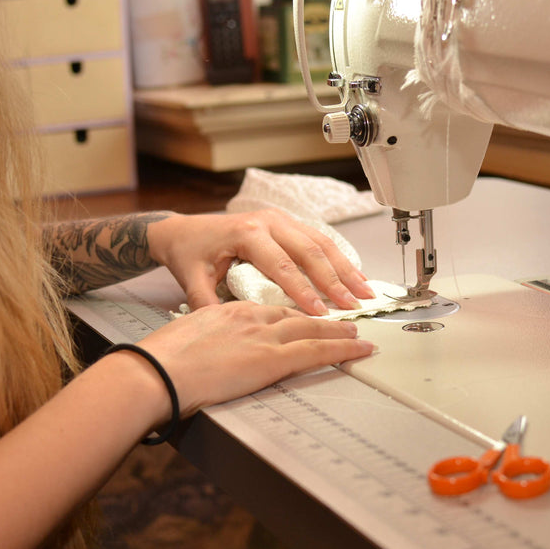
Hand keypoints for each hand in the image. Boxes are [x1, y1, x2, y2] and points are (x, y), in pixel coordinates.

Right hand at [137, 302, 373, 415]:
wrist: (156, 371)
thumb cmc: (161, 361)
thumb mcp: (186, 337)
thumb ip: (206, 339)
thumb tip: (208, 353)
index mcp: (228, 311)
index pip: (271, 309)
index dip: (294, 313)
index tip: (305, 317)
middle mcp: (250, 317)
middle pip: (297, 314)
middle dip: (325, 317)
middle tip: (346, 319)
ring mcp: (263, 336)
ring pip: (313, 328)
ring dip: (339, 331)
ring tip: (357, 334)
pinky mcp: (271, 358)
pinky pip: (316, 350)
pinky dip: (342, 349)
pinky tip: (359, 350)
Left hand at [147, 210, 374, 315]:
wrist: (183, 230)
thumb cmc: (190, 253)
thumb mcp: (192, 278)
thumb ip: (207, 303)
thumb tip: (227, 328)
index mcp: (247, 233)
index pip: (282, 265)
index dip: (303, 290)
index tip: (320, 313)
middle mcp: (268, 222)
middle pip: (310, 251)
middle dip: (335, 280)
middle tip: (354, 305)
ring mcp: (281, 220)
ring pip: (321, 243)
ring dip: (345, 268)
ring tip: (366, 291)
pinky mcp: (288, 224)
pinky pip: (319, 240)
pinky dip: (339, 259)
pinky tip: (354, 276)